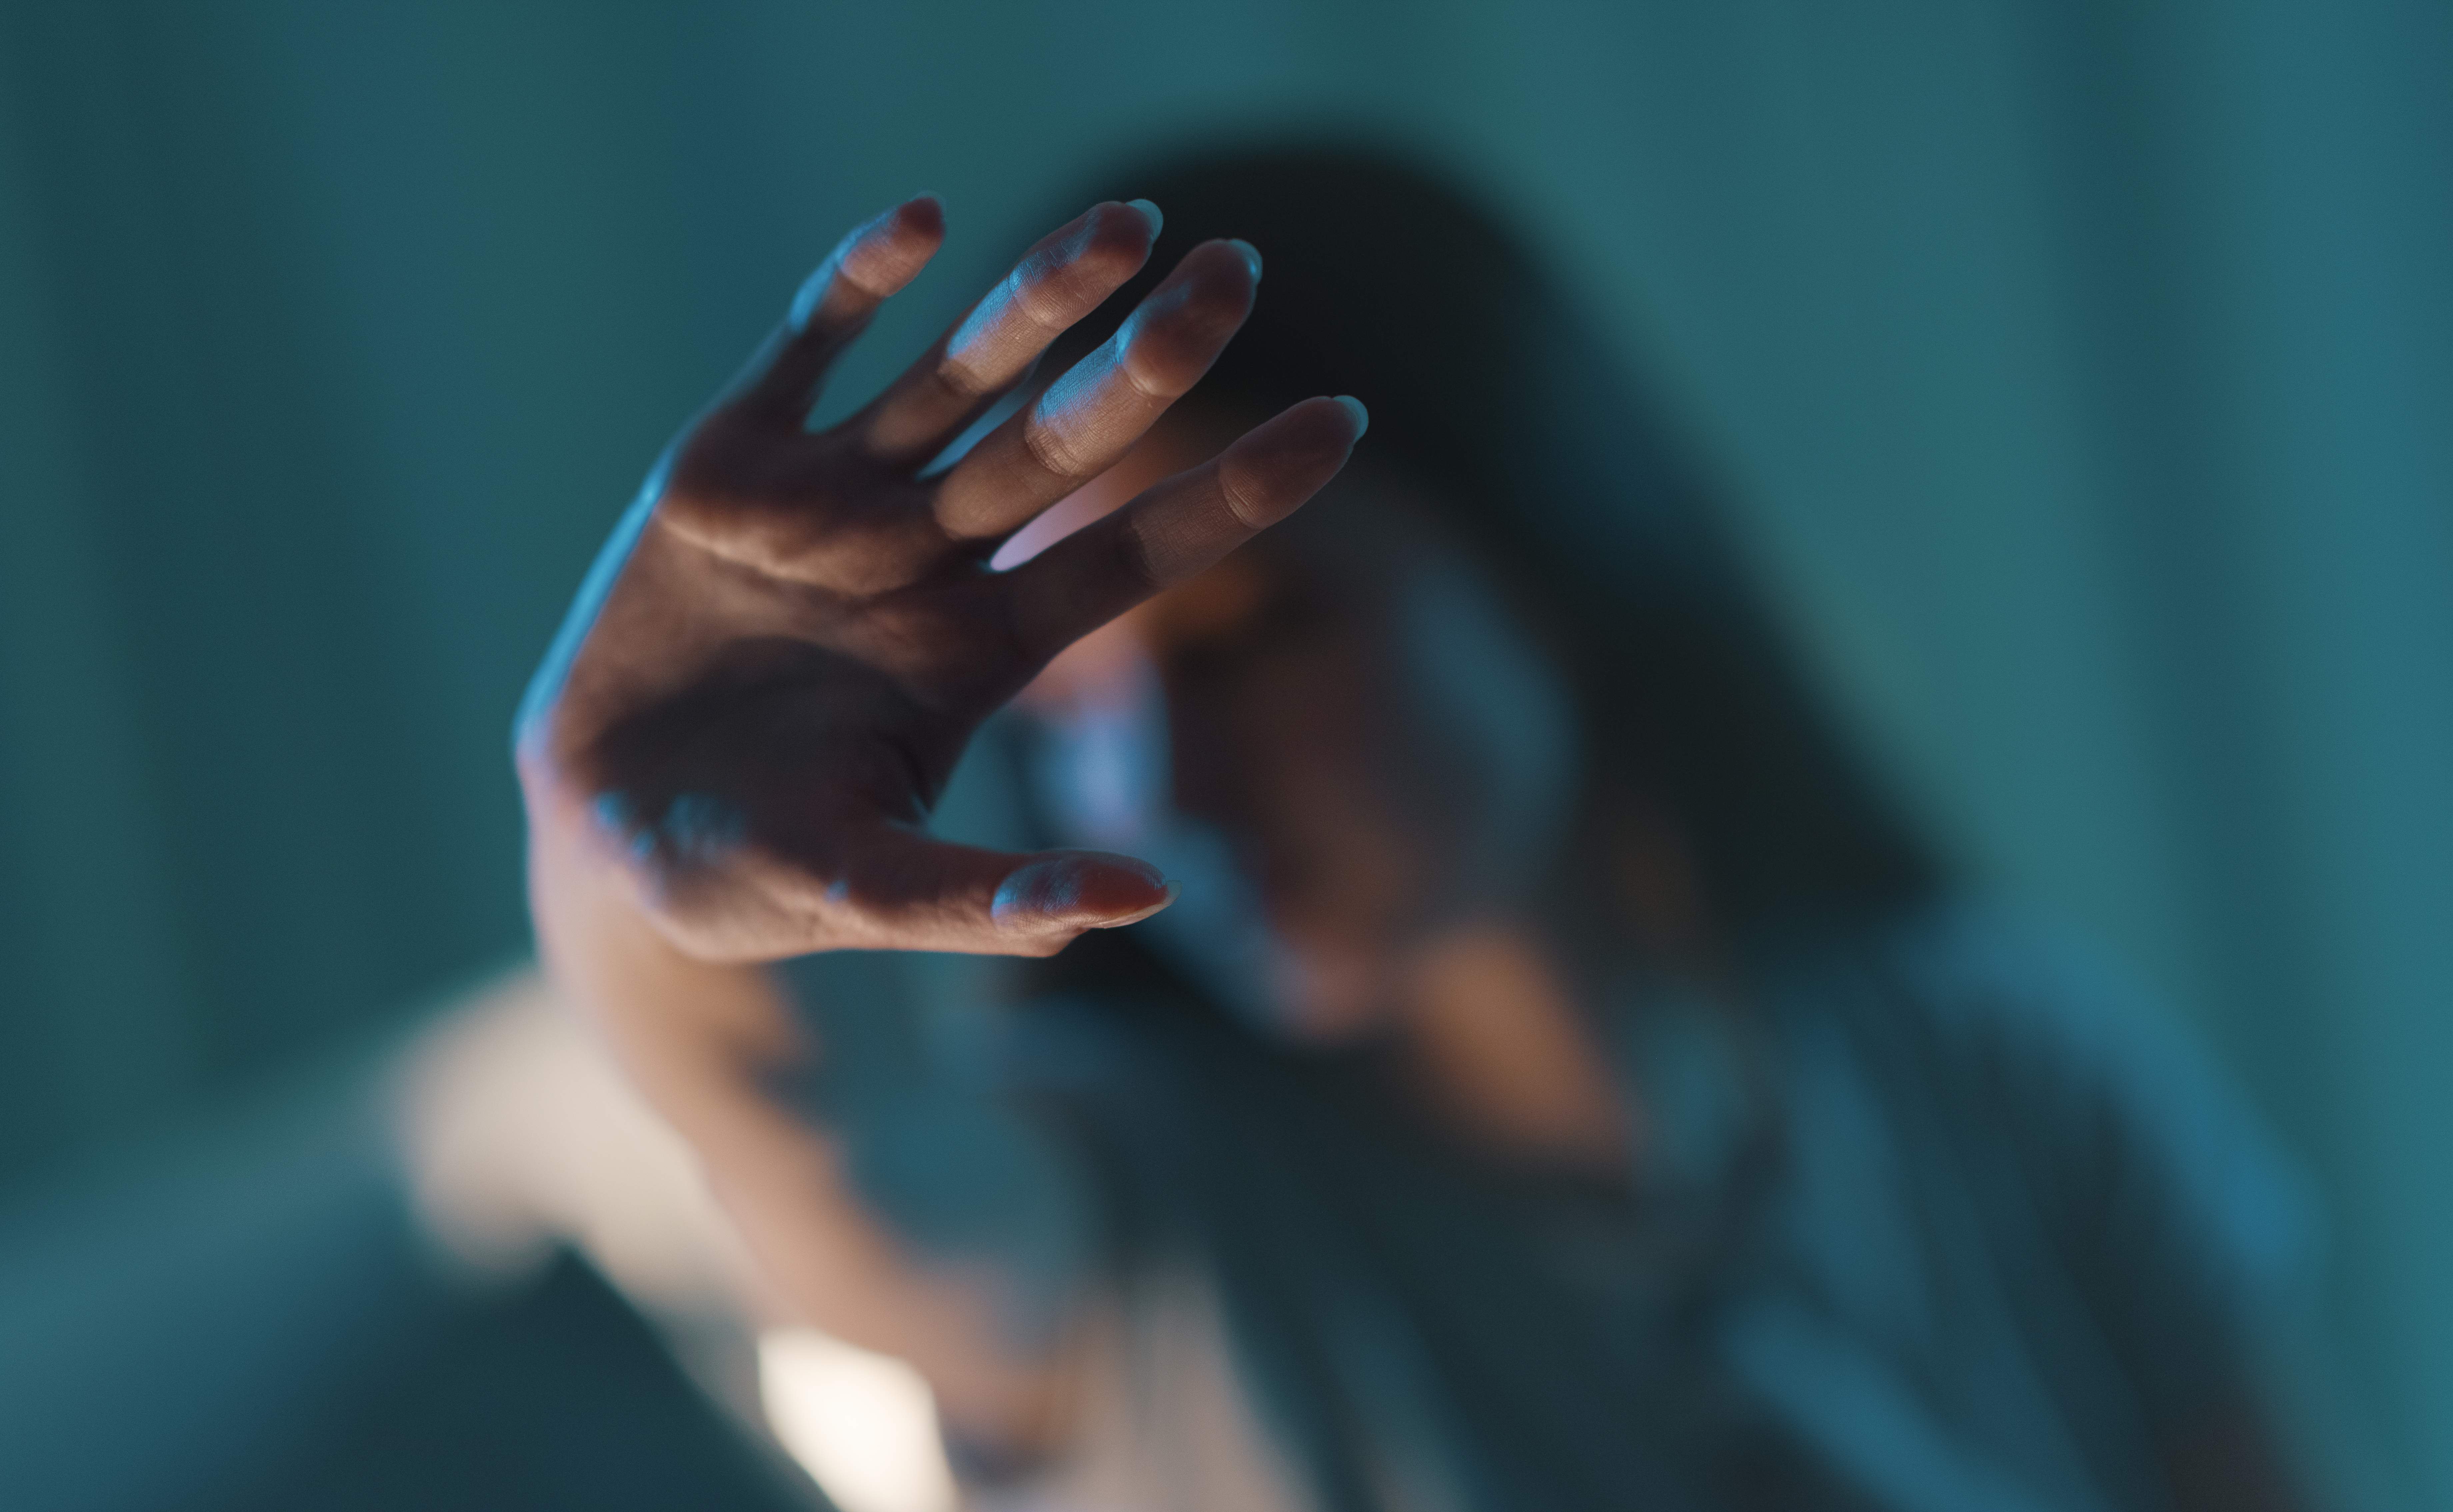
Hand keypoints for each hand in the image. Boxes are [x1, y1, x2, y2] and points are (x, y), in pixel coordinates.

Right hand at [516, 194, 1363, 962]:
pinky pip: (805, 348)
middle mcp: (924, 559)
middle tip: (1243, 271)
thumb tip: (1150, 898)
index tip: (1344, 424)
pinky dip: (857, 284)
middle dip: (1149, 363)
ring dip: (1036, 299)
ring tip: (1128, 223)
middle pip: (1063, 445)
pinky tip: (923, 223)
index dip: (1233, 494)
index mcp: (979, 652)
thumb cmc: (743, 875)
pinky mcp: (725, 463)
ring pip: (956, 378)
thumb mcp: (867, 893)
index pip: (1132, 557)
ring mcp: (829, 501)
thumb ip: (993, 899)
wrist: (600, 829)